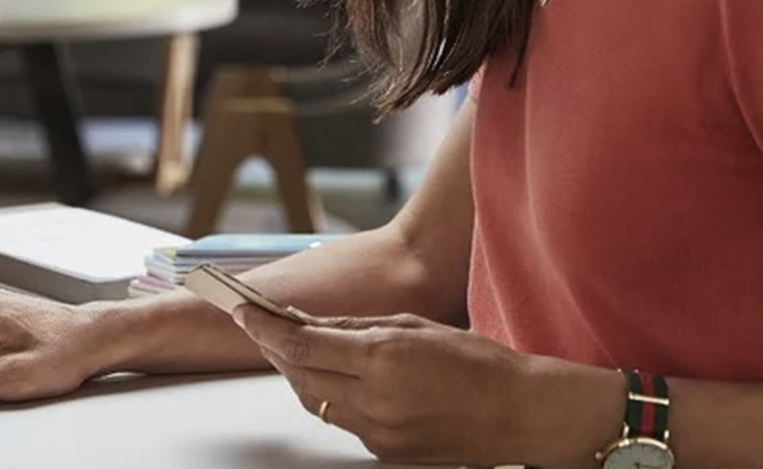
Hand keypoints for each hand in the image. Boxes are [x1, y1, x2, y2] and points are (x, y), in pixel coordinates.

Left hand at [234, 306, 617, 466]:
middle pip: (299, 374)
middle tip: (260, 325)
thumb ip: (357, 325)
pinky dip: (328, 396)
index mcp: (382, 359)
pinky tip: (330, 377)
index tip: (244, 310)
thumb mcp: (414, 326)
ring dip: (297, 374)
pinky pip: (341, 420)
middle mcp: (373, 400)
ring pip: (314, 401)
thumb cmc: (478, 363)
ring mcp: (377, 431)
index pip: (302, 344)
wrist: (519, 413)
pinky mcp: (384, 451)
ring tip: (290, 348)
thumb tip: (312, 322)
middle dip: (275, 348)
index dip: (265, 327)